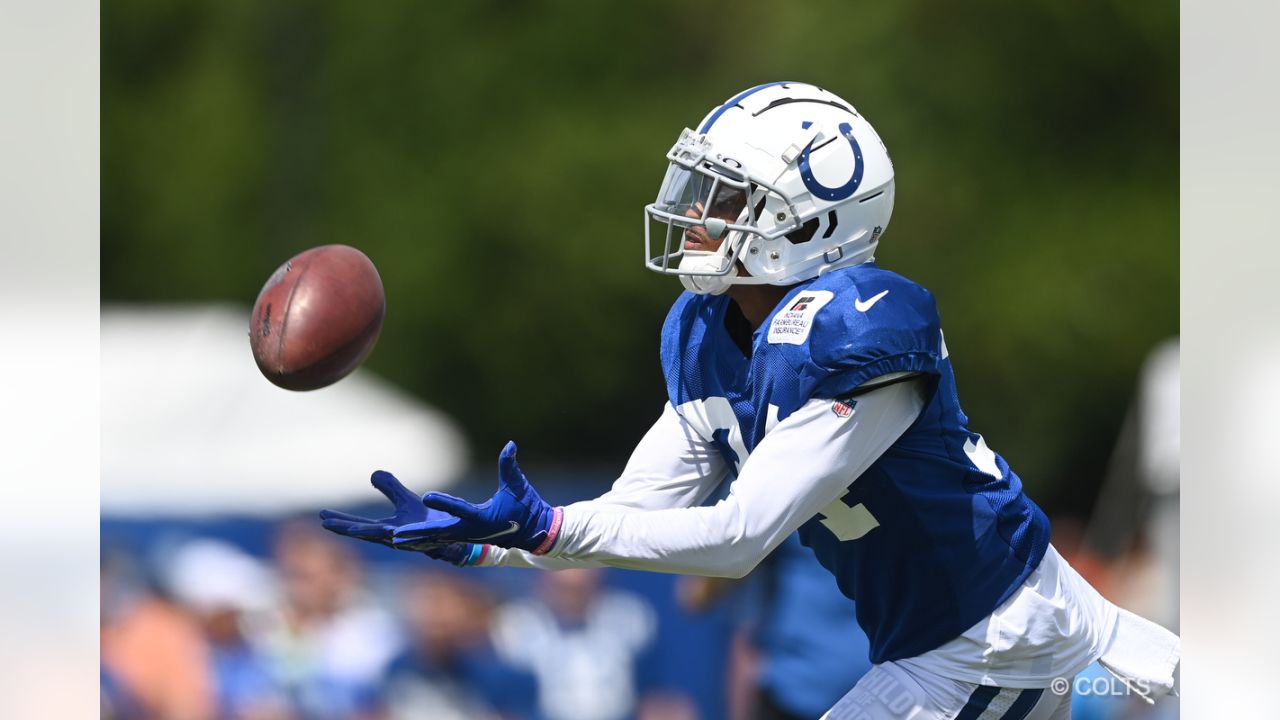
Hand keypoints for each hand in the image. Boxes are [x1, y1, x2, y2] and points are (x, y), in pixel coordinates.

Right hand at [318, 470, 467, 552]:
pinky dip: (401, 536)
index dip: (342, 522)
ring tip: (350, 529)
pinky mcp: (429, 538)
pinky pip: (414, 537)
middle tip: (325, 523)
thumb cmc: (429, 522)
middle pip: (367, 534)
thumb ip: (390, 489)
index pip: (361, 527)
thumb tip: (373, 474)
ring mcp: (411, 540)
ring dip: (369, 534)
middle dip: (347, 529)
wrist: (457, 535)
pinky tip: (391, 532)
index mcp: (388, 531)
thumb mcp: (406, 501)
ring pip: (388, 538)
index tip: (322, 516)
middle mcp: (396, 538)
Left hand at [394, 441, 562, 554]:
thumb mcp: (518, 485)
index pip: (460, 509)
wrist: (533, 532)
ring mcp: (466, 536)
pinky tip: (408, 538)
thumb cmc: (526, 507)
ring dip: (417, 537)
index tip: (426, 495)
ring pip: (436, 536)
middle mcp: (471, 530)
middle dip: (418, 532)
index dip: (443, 502)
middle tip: (397, 534)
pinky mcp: (464, 537)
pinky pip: (440, 538)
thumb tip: (510, 445)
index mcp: (482, 517)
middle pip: (440, 530)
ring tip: (395, 538)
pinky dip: (424, 538)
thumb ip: (509, 465)